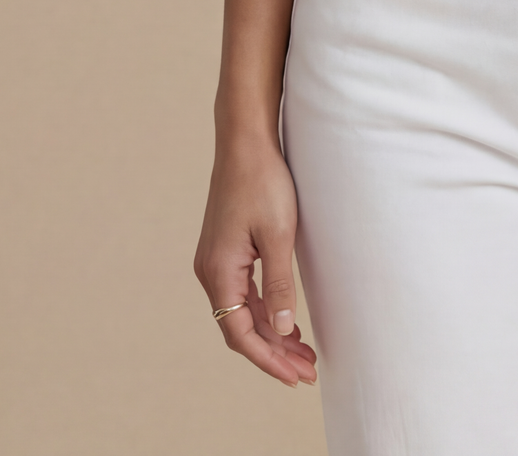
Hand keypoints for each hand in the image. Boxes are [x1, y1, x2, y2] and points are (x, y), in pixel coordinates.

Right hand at [194, 136, 317, 387]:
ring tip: (303, 352)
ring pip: (243, 311)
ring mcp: (216, 260)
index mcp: (219, 272)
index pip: (240, 334)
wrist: (245, 141)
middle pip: (240, 327)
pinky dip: (264, 310)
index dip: (268, 359)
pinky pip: (243, 293)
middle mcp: (210, 271)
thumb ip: (279, 285)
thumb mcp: (278, 235)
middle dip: (274, 352)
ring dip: (271, 333)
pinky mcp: (225, 250)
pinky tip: (287, 320)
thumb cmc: (263, 182)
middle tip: (307, 371)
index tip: (295, 376)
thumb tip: (281, 329)